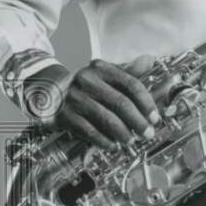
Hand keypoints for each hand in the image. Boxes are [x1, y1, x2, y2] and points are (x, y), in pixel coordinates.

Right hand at [27, 55, 159, 148]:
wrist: (50, 93)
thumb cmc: (86, 87)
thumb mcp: (104, 74)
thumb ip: (128, 71)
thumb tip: (150, 60)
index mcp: (100, 68)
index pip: (131, 84)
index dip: (146, 103)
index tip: (155, 118)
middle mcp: (86, 80)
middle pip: (121, 103)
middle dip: (138, 121)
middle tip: (148, 133)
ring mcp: (74, 98)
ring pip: (106, 119)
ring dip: (123, 133)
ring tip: (132, 141)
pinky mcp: (65, 115)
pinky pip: (90, 131)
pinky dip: (104, 140)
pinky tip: (113, 145)